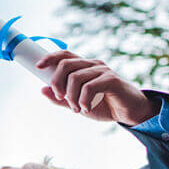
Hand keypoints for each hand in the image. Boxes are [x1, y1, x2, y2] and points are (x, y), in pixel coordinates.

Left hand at [36, 51, 159, 124]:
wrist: (129, 112)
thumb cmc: (104, 105)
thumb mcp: (78, 104)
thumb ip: (61, 99)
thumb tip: (42, 90)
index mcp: (84, 66)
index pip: (64, 55)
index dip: (50, 58)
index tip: (38, 67)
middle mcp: (92, 64)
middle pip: (65, 65)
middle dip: (57, 83)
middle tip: (61, 98)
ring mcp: (102, 70)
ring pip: (75, 78)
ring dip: (71, 97)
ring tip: (76, 108)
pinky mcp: (112, 79)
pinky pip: (89, 87)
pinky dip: (83, 100)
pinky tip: (85, 108)